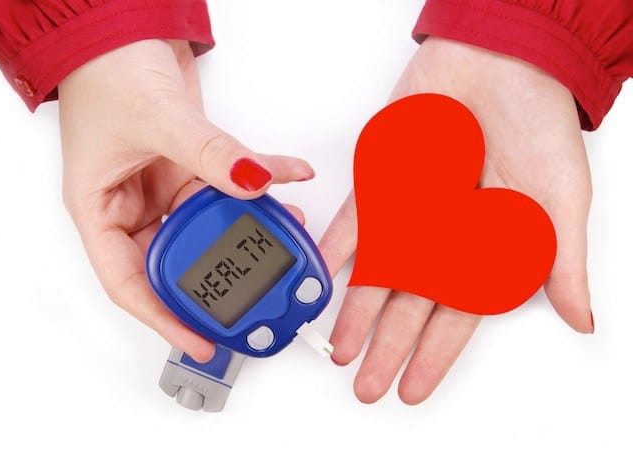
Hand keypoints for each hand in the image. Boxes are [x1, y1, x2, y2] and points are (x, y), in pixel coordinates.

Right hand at [59, 39, 312, 361]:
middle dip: (217, 274)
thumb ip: (209, 154)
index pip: (126, 282)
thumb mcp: (155, 118)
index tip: (198, 340)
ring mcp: (163, 187)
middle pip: (173, 260)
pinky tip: (287, 177)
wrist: (122, 27)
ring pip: (209, 224)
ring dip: (248, 227)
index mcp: (100, 210)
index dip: (162, 318)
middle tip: (255, 291)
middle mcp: (131, 206)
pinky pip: (229, 184)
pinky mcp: (191, 166)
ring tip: (283, 231)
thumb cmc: (105, 70)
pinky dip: (260, 181)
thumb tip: (251, 183)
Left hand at [320, 37, 592, 403]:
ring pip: (378, 272)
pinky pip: (357, 220)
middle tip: (366, 385)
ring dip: (357, 310)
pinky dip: (339, 246)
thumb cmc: (537, 123)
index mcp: (485, 248)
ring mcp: (410, 211)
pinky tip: (325, 277)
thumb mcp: (560, 199)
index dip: (434, 354)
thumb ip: (558, 261)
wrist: (501, 62)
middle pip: (410, 305)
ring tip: (341, 349)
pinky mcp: (383, 180)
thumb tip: (581, 319)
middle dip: (388, 347)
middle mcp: (443, 237)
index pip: (456, 316)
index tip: (412, 387)